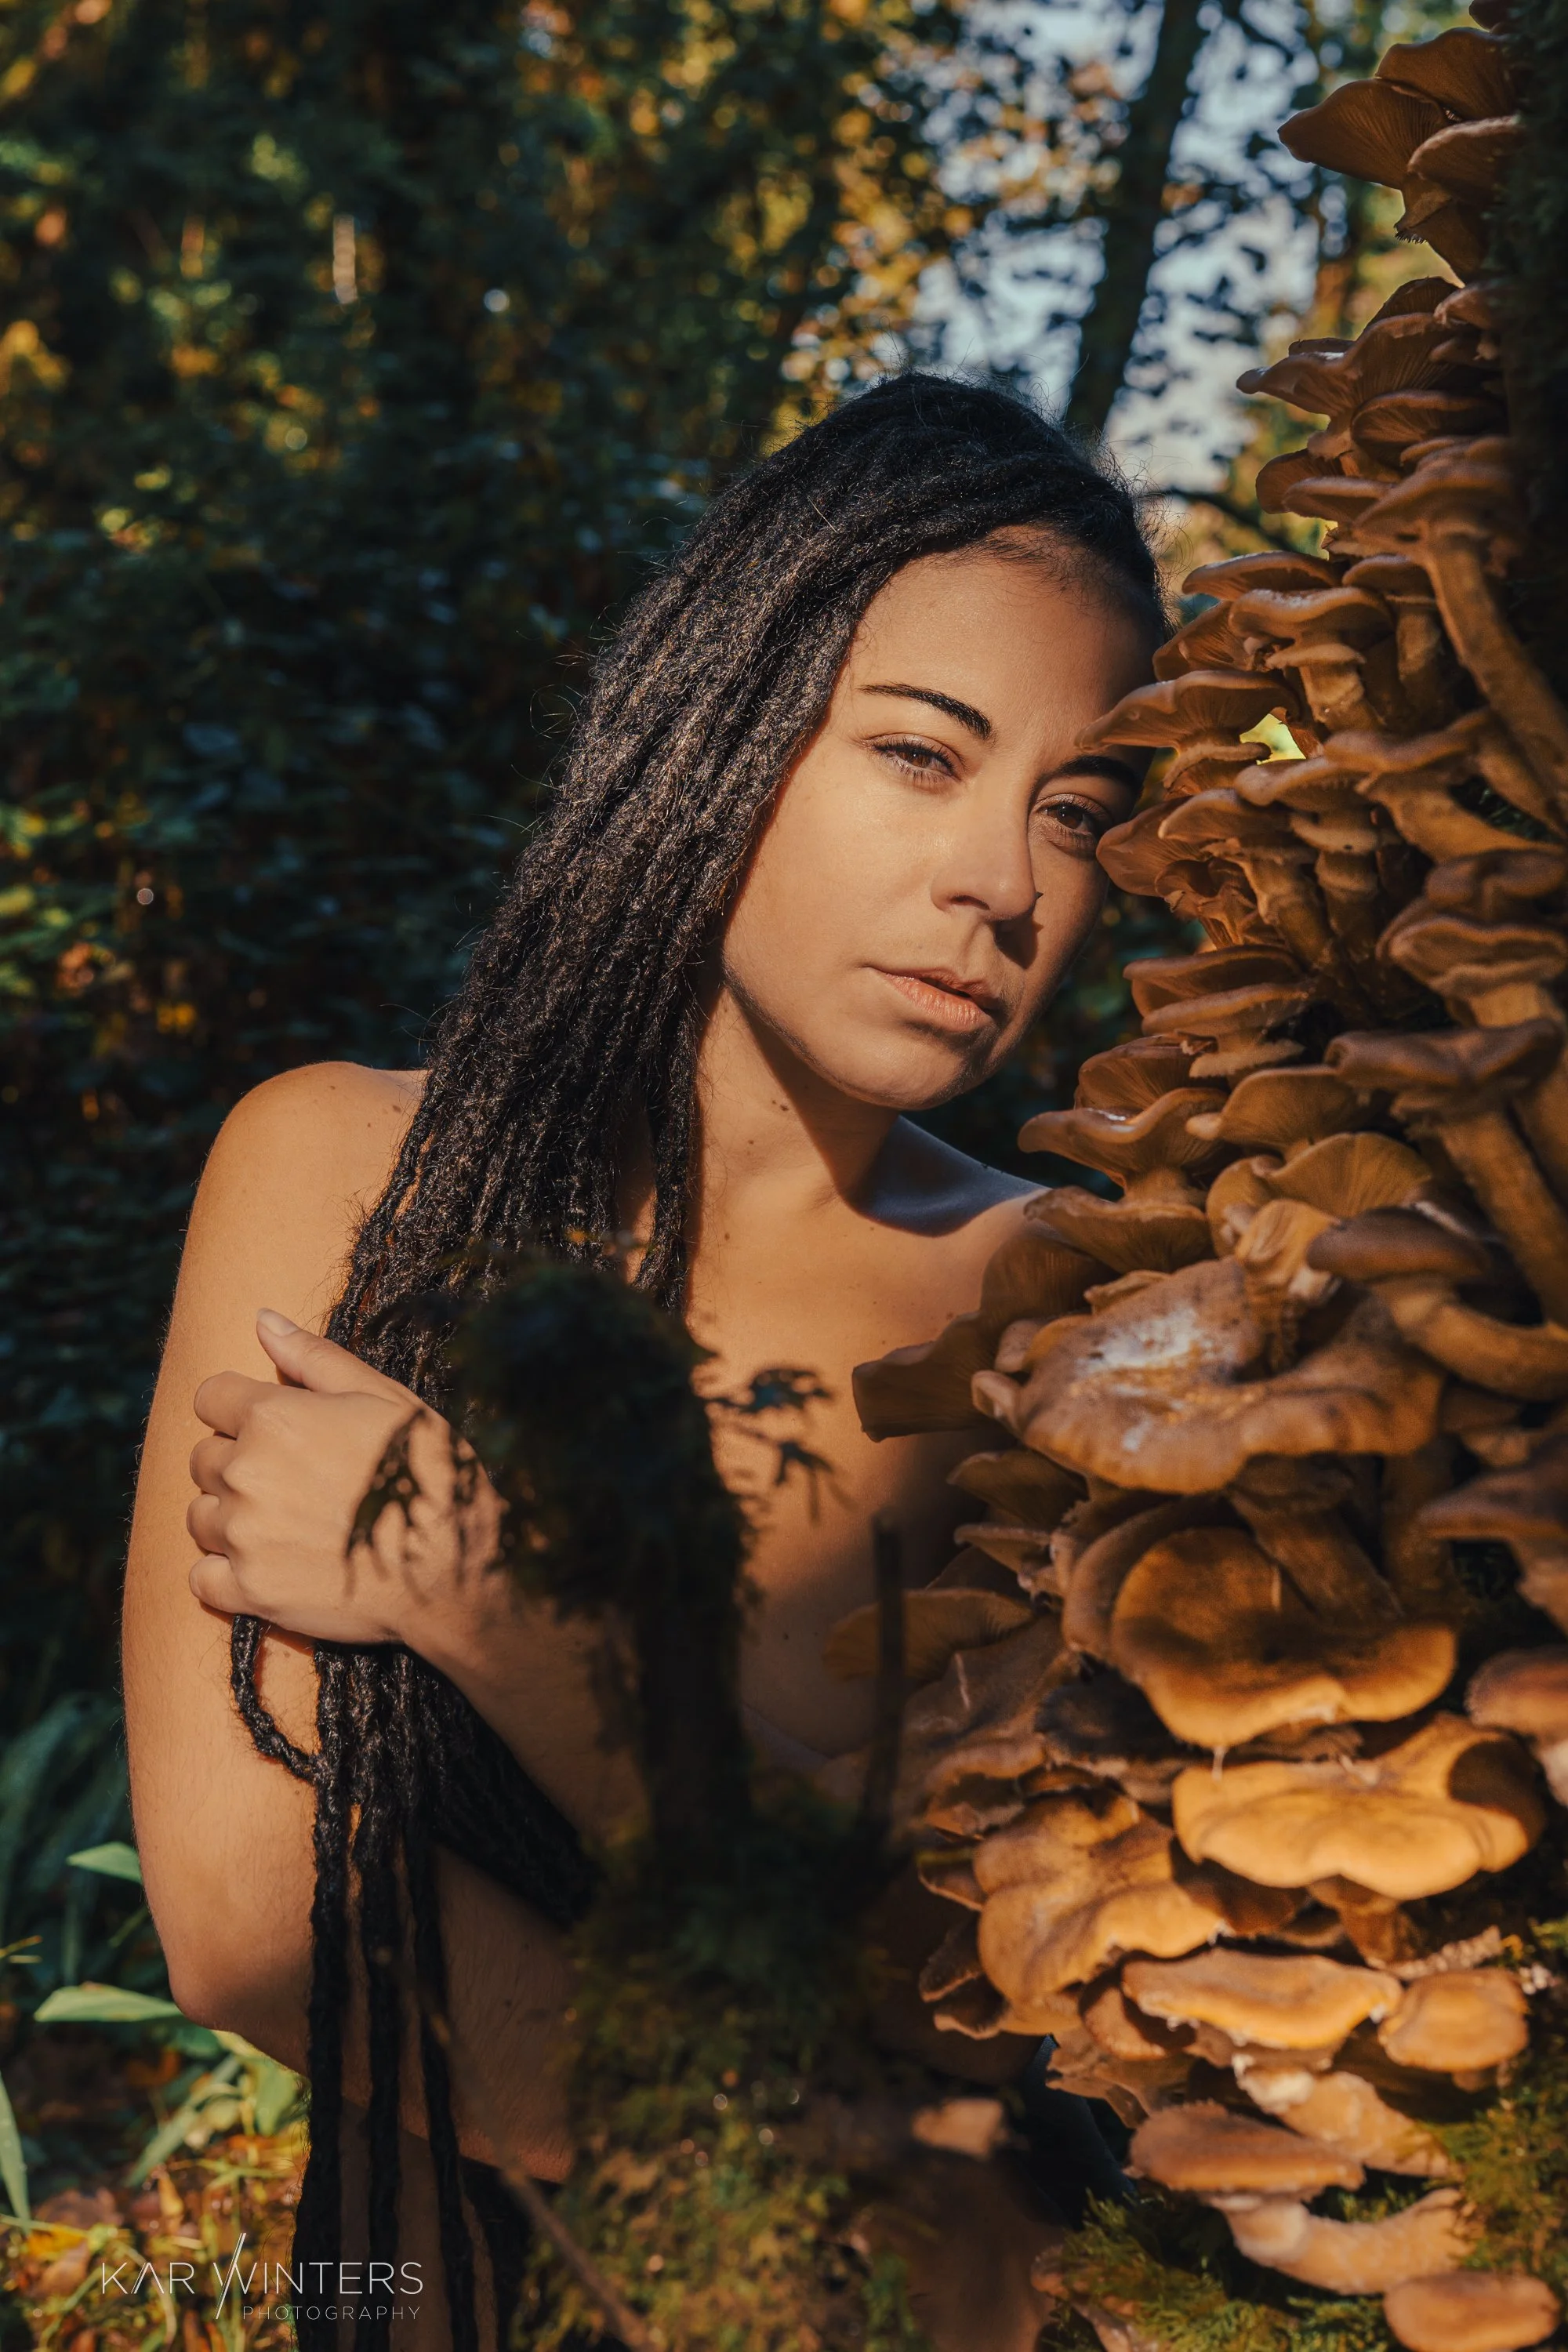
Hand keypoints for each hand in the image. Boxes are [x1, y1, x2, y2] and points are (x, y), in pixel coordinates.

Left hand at [187, 1310, 503, 1647]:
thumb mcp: (384, 1398)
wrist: (458, 1567)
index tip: (274, 1426)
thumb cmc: (431, 1473)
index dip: (240, 1407)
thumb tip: (262, 1318)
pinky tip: (270, 1566)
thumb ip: (313, 1357)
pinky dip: (227, 1573)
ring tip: (285, 1523)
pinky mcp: (250, 1593)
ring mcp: (243, 1537)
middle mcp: (246, 1473)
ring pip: (199, 1517)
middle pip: (202, 1457)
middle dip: (238, 1461)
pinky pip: (202, 1579)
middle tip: (294, 1479)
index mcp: (273, 1417)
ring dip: (230, 1516)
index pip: (210, 1397)